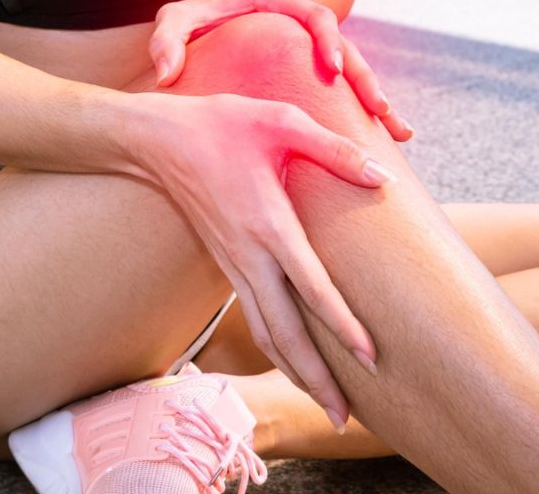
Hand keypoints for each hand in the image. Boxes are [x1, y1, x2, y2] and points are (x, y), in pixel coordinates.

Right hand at [127, 91, 392, 432]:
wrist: (156, 139)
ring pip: (264, 333)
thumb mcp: (280, 122)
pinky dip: (274, 346)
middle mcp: (248, 254)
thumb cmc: (220, 125)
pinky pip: (252, 315)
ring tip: (324, 401)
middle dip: (316, 378)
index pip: (311, 287)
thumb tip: (381, 176)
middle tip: (346, 416)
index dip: (342, 325)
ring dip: (294, 371)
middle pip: (283, 333)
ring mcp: (232, 262)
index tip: (371, 357)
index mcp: (267, 223)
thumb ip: (334, 150)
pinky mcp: (225, 261)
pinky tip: (291, 355)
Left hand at [148, 0, 413, 141]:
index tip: (333, 71)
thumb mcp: (175, 20)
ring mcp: (310, 51)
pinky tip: (383, 140)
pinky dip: (362, 114)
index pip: (316, 17)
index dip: (329, 42)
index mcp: (280, 5)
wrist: (203, 28)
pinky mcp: (311, 74)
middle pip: (346, 48)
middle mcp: (302, 27)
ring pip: (354, 73)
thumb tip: (167, 72)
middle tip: (379, 109)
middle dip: (364, 79)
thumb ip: (167, 39)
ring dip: (375, 100)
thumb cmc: (191, 22)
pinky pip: (343, 92)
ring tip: (400, 133)